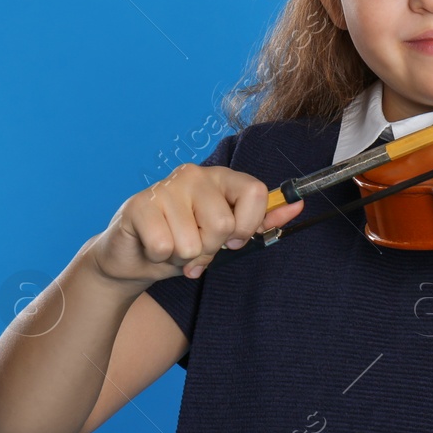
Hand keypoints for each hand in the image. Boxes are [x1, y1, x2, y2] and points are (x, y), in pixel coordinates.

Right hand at [87, 163, 305, 284]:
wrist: (134, 257)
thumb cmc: (184, 242)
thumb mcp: (228, 235)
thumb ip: (262, 221)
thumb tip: (298, 206)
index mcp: (222, 178)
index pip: (256, 193)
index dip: (248, 226)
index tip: (233, 239)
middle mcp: (195, 175)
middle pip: (223, 224)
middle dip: (210, 248)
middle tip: (194, 245)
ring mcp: (166, 187)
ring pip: (193, 241)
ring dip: (183, 256)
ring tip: (173, 246)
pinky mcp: (139, 205)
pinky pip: (164, 246)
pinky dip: (160, 258)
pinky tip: (153, 247)